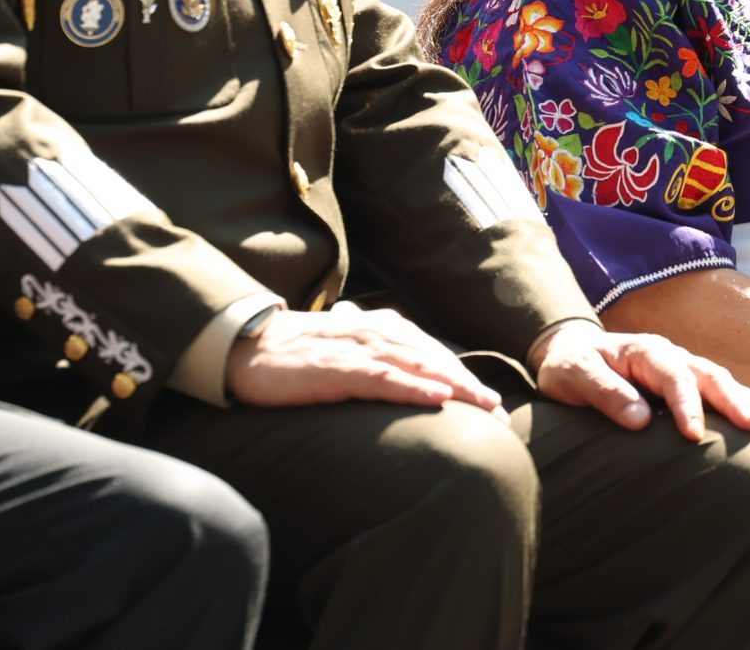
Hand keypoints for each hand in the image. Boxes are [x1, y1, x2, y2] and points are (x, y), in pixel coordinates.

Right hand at [226, 301, 503, 414]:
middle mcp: (379, 333)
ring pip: (418, 367)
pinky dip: (413, 387)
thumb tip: (407, 383)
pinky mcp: (338, 368)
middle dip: (471, 389)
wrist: (248, 348)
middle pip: (436, 361)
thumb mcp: (347, 356)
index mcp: (384, 330)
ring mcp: (359, 349)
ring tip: (486, 409)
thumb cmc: (298, 356)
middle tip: (501, 419)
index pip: (435, 356)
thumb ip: (377, 364)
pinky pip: (383, 378)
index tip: (493, 409)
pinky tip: (438, 398)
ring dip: (456, 388)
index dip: (466, 381)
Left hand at [529, 319, 749, 439]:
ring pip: (720, 380)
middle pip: (708, 375)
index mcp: (644, 350)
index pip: (672, 376)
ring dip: (745, 400)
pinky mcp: (685, 384)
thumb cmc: (569, 367)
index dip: (686, 405)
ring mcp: (681, 367)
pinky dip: (742, 402)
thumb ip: (603, 392)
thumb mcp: (572, 375)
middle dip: (732, 400)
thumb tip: (640, 419)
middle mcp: (670, 355)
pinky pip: (719, 390)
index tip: (694, 436)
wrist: (569, 352)